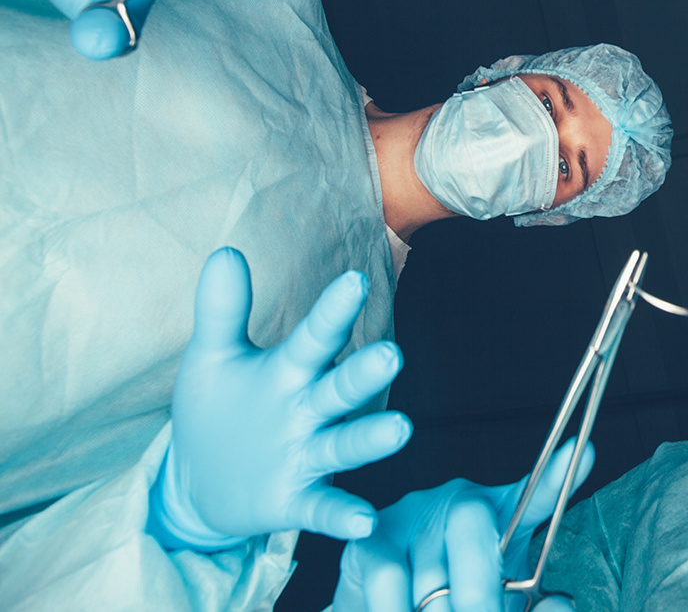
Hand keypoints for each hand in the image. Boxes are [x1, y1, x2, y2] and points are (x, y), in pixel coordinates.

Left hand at [147, 248, 412, 550]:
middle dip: (364, 375)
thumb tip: (224, 251)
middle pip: (339, 389)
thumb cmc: (219, 410)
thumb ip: (222, 310)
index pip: (314, 338)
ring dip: (370, 439)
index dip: (333, 312)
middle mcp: (308, 411)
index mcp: (289, 372)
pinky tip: (363, 522)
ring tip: (400, 429)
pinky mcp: (294, 499)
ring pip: (342, 445)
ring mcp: (306, 455)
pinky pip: (321, 506)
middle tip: (390, 357)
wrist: (201, 482)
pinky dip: (342, 514)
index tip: (355, 281)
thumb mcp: (212, 358)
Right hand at [333, 438, 594, 611]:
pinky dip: (396, 608)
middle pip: (472, 526)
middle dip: (479, 591)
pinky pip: (387, 578)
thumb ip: (533, 606)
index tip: (583, 451)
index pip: (538, 495)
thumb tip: (561, 603)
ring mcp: (416, 514)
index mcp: (506, 517)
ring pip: (430, 570)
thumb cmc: (461, 604)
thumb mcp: (507, 603)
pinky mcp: (372, 538)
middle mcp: (463, 504)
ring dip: (437, 610)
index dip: (559, 475)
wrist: (397, 608)